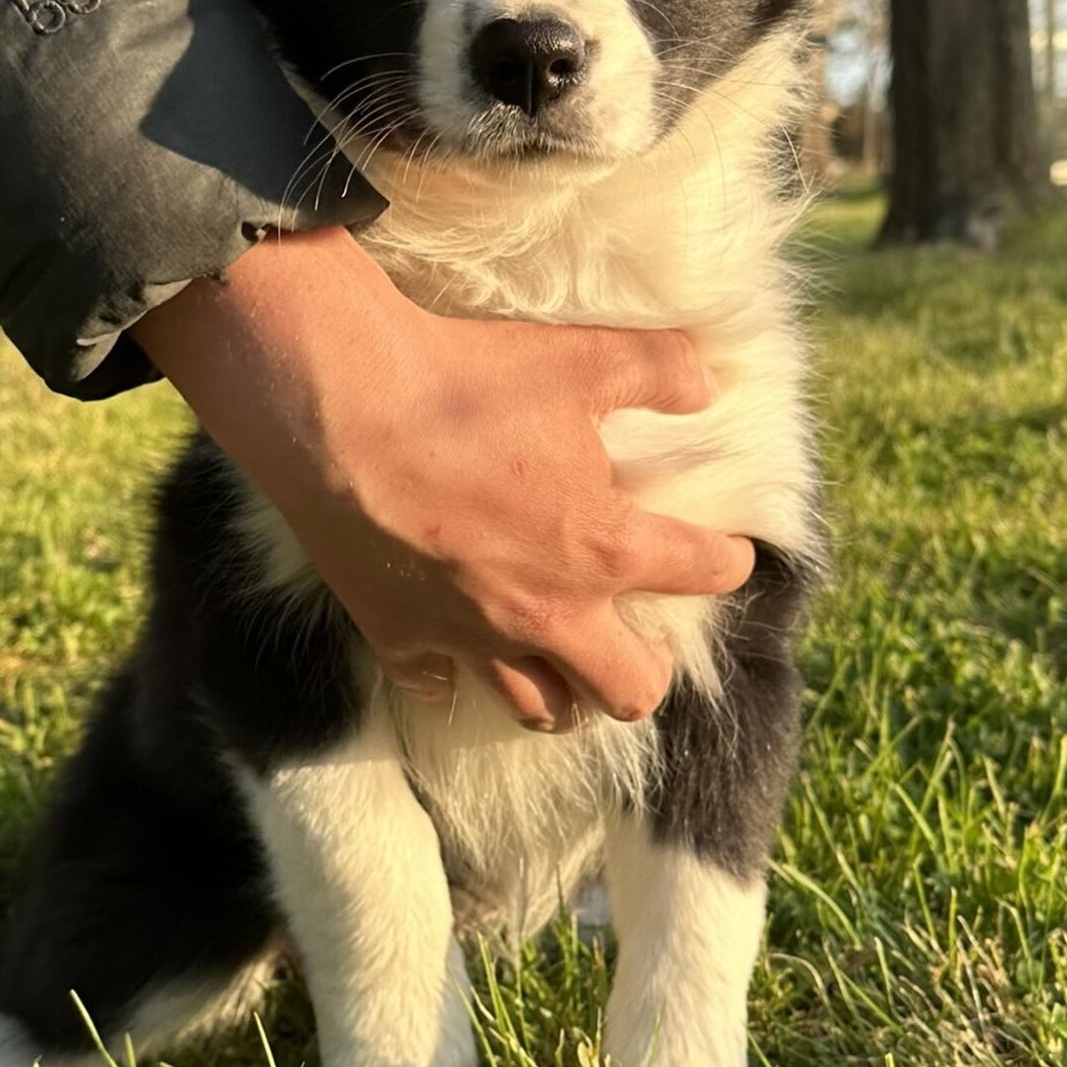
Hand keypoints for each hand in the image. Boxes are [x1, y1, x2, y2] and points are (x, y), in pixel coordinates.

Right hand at [137, 228, 753, 729]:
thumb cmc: (464, 384)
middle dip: (649, 671)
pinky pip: (442, 684)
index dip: (728, 560)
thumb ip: (660, 370)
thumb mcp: (582, 357)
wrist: (337, 407)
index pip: (705, 574)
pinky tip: (459, 654)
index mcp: (605, 550)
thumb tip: (706, 384)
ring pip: (542, 708)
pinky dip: (457, 675)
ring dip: (565, 694)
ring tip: (567, 666)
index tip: (726, 552)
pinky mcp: (401, 637)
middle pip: (629, 691)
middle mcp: (548, 613)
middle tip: (642, 641)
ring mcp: (472, 636)